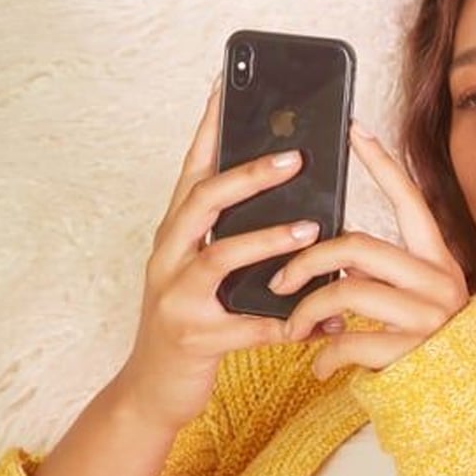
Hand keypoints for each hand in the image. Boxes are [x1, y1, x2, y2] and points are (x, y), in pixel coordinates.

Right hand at [116, 85, 322, 429]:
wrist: (153, 389)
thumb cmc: (194, 319)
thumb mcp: (208, 270)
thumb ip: (238, 235)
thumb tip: (298, 199)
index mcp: (176, 233)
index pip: (193, 169)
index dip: (209, 128)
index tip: (227, 86)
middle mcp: (168, 256)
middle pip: (203, 201)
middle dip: (249, 176)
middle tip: (296, 157)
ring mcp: (175, 296)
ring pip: (220, 257)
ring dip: (267, 240)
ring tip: (312, 230)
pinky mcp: (193, 338)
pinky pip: (247, 327)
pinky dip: (286, 324)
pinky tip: (322, 322)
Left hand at [274, 126, 468, 378]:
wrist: (462, 403)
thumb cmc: (425, 345)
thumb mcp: (415, 298)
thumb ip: (384, 271)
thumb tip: (332, 248)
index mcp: (437, 260)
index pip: (409, 200)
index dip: (381, 164)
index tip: (353, 130)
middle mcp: (438, 281)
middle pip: (357, 246)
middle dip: (306, 260)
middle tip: (279, 280)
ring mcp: (426, 316)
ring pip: (346, 291)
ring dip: (306, 312)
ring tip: (292, 330)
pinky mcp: (410, 353)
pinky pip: (349, 341)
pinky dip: (324, 355)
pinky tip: (319, 366)